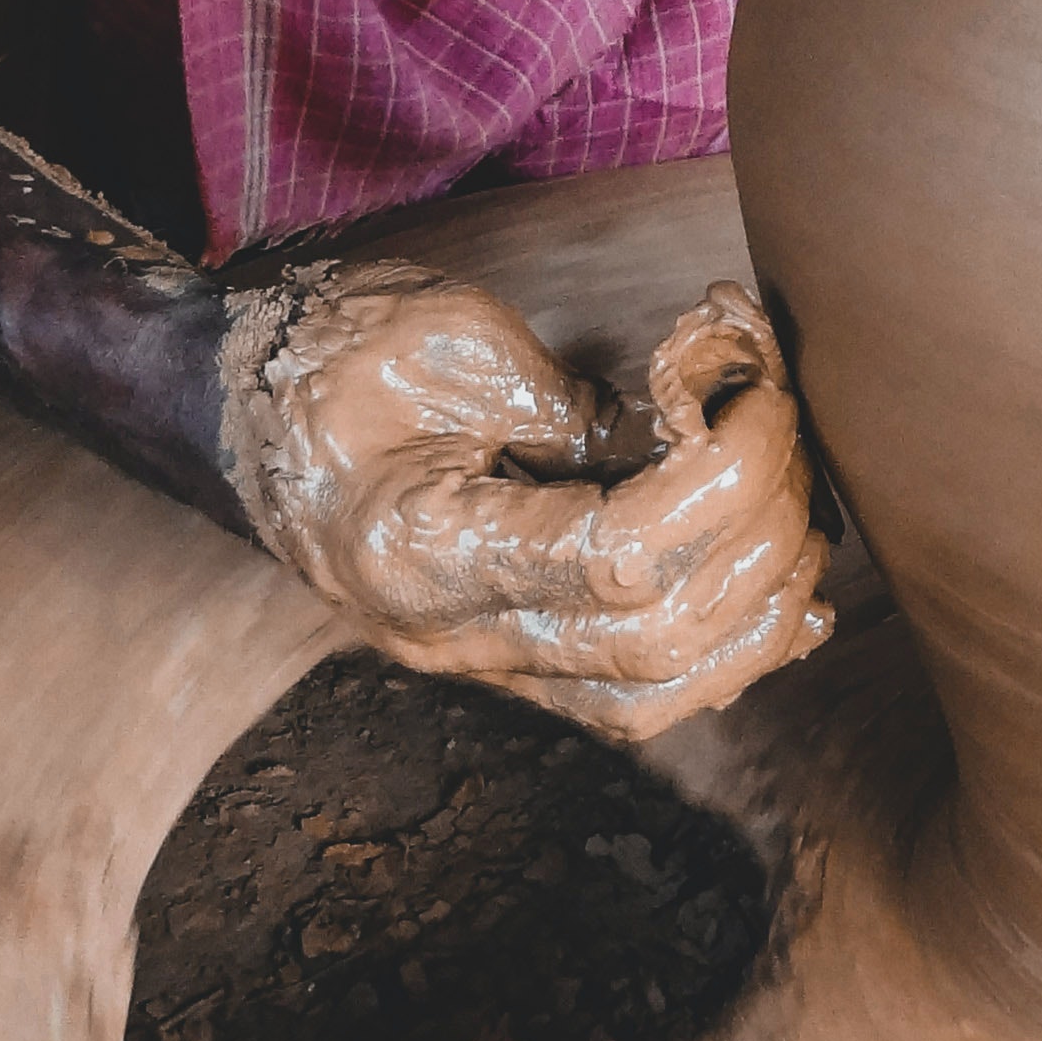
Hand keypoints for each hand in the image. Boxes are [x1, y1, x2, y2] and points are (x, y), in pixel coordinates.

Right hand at [219, 259, 834, 735]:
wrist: (235, 409)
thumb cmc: (326, 354)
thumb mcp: (446, 344)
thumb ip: (573, 409)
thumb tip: (698, 443)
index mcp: (417, 551)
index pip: (614, 560)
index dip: (720, 482)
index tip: (754, 395)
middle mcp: (447, 635)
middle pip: (653, 639)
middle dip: (757, 532)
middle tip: (788, 428)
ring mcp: (476, 661)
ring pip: (654, 696)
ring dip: (760, 610)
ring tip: (806, 512)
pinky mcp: (508, 655)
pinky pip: (632, 697)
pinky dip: (728, 653)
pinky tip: (790, 604)